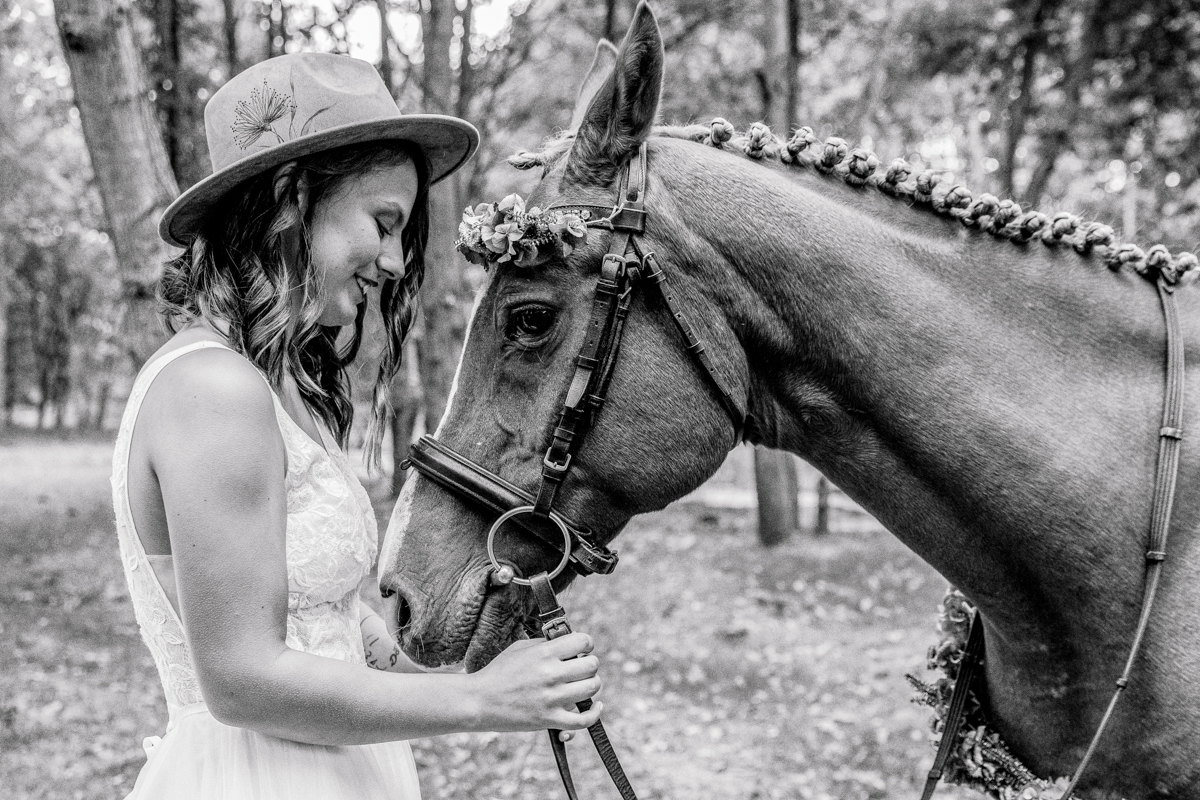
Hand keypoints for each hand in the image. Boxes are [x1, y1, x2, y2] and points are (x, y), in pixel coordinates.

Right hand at [468, 631, 602, 732]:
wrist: (479, 701)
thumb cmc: (498, 672)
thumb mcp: (520, 648)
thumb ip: (545, 644)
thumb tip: (569, 641)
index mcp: (543, 653)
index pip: (582, 641)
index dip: (586, 643)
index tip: (582, 648)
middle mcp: (550, 674)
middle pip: (591, 665)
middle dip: (589, 664)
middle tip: (580, 667)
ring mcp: (551, 698)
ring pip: (591, 688)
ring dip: (591, 685)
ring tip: (582, 684)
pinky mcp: (549, 719)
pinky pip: (583, 720)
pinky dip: (594, 713)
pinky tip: (596, 706)